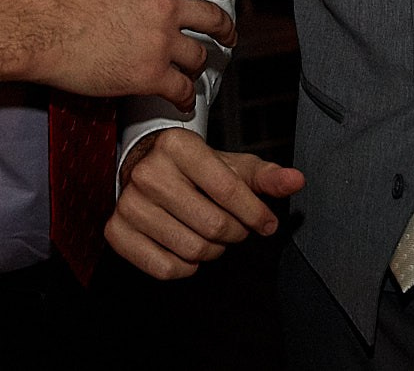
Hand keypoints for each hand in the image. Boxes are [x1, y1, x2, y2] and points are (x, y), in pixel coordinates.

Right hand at [31, 0, 234, 110]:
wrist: (41, 28)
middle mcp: (164, 8)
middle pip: (211, 17)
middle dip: (225, 28)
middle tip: (228, 36)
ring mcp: (160, 42)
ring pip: (198, 56)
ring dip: (200, 66)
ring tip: (198, 73)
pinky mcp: (149, 75)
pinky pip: (180, 89)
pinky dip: (185, 98)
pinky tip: (183, 103)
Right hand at [109, 127, 305, 278]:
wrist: (148, 171)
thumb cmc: (197, 170)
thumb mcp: (232, 166)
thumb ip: (265, 175)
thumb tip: (297, 180)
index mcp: (178, 146)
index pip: (229, 191)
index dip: (256, 214)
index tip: (267, 224)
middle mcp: (148, 171)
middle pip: (213, 226)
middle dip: (234, 233)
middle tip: (234, 228)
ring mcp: (128, 203)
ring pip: (191, 250)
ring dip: (213, 251)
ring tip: (212, 236)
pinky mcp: (116, 231)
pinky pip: (164, 268)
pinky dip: (186, 268)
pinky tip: (188, 250)